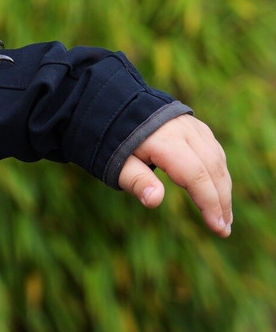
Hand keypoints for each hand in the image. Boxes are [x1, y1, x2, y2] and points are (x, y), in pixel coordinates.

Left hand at [118, 114, 231, 236]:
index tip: (218, 228)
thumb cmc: (109, 137)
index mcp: (164, 140)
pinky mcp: (191, 123)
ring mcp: (189, 124)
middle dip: (221, 200)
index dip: (210, 203)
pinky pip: (213, 149)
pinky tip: (218, 189)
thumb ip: (136, 180)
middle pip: (212, 168)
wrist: (108, 102)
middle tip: (224, 229)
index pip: (196, 175)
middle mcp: (183, 129)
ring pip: (216, 158)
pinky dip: (218, 170)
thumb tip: (154, 200)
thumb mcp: (115, 161)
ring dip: (223, 187)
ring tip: (224, 216)